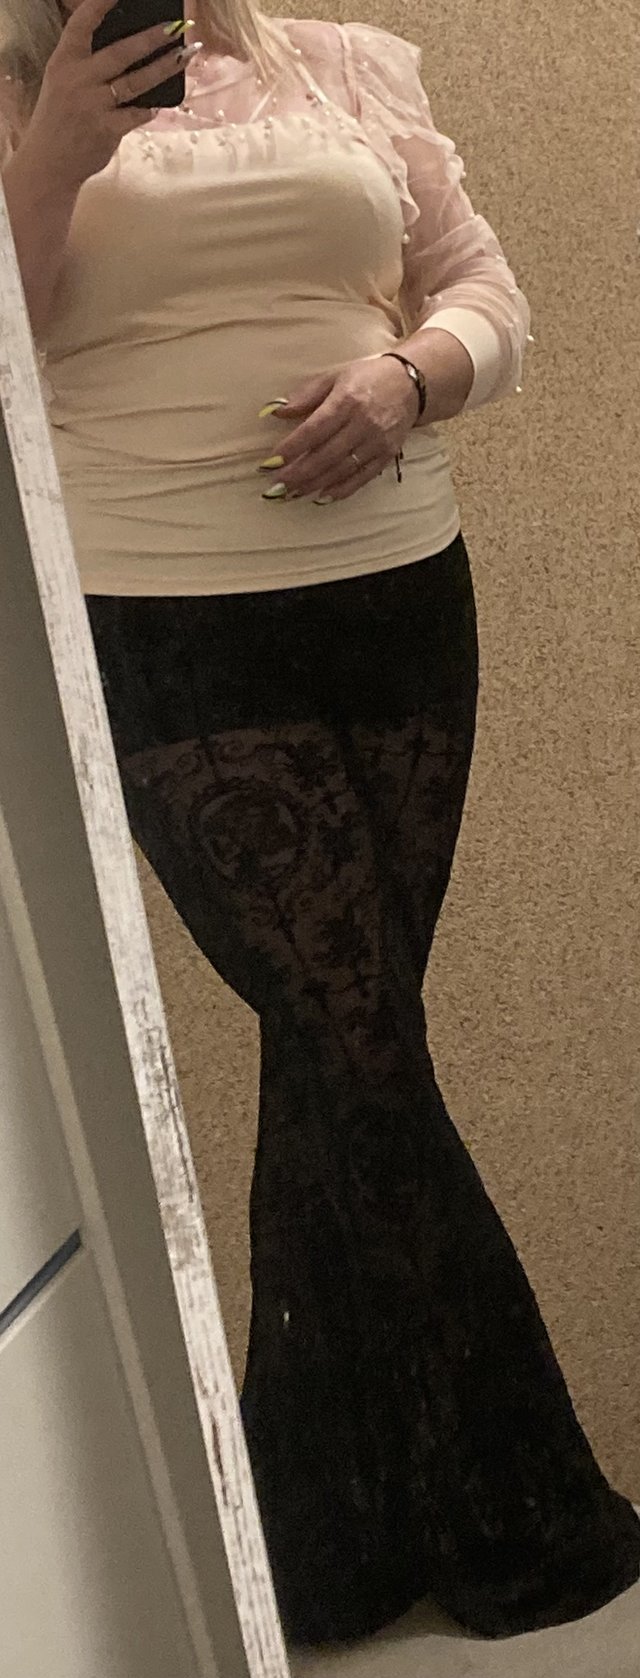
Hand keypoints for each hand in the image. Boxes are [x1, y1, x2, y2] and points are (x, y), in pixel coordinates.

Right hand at [25, 0, 195, 191]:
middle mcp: (78, 80)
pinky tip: (159, 103)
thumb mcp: (63, 82)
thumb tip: (131, 46)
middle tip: (175, 26)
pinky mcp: (107, 130)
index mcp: (63, 61)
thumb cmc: (60, 118)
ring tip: (185, 55)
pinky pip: (138, 114)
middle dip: (151, 38)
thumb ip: (88, 64)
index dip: (100, 4)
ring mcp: (93, 106)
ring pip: (137, 82)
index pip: (82, 23)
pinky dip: (150, 108)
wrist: (49, 165)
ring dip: (164, 67)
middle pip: (121, 52)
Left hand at [258, 354, 419, 503]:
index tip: (271, 461)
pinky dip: (340, 490)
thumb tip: (276, 411)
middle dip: (298, 473)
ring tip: (291, 494)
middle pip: (325, 455)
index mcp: (347, 400)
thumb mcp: (335, 377)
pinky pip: (361, 477)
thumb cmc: (367, 377)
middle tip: (276, 486)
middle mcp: (362, 423)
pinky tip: (321, 497)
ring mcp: (376, 441)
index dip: (292, 448)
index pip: (314, 429)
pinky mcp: (386, 454)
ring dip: (314, 485)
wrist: (411, 383)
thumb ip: (306, 396)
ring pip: (340, 470)